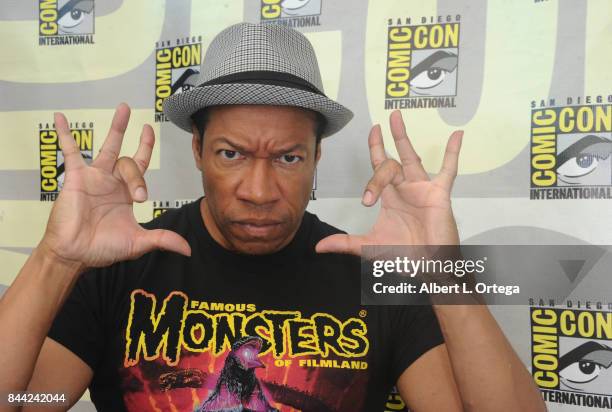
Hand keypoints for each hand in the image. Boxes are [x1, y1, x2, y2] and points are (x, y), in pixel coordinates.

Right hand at [38, 103, 190, 269]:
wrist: (74, 254)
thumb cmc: (102, 248)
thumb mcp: (137, 242)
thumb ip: (162, 239)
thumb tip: (187, 249)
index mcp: (126, 192)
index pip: (141, 163)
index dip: (146, 147)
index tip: (149, 132)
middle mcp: (112, 181)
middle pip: (130, 162)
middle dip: (137, 176)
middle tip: (137, 195)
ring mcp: (94, 177)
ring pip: (108, 148)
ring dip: (117, 128)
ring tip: (125, 108)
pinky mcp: (76, 178)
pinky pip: (69, 152)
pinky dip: (65, 135)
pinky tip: (60, 117)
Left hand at [316, 110, 461, 254]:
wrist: (428, 268)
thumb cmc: (405, 257)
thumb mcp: (369, 247)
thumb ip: (345, 243)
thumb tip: (319, 247)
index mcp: (390, 198)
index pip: (378, 169)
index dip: (373, 153)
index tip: (369, 170)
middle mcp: (405, 190)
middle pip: (388, 163)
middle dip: (378, 154)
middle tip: (373, 142)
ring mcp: (422, 189)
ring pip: (411, 159)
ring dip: (402, 137)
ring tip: (395, 117)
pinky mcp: (439, 194)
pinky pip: (448, 171)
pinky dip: (453, 154)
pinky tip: (456, 136)